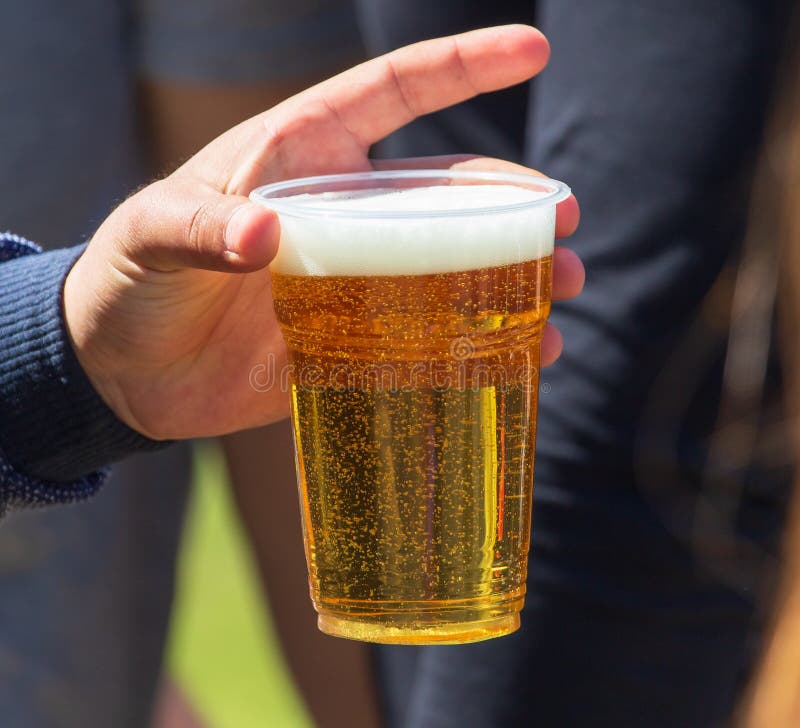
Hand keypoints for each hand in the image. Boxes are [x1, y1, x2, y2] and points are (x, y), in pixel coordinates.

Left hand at [63, 25, 582, 439]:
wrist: (122, 369)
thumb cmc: (129, 279)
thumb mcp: (150, 235)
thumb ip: (201, 229)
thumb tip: (267, 236)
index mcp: (302, 159)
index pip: (395, 94)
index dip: (463, 67)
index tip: (533, 50)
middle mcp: (343, 214)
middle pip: (446, 195)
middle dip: (513, 203)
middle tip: (568, 225)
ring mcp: (354, 281)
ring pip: (451, 267)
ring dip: (511, 277)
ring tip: (560, 293)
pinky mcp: (353, 344)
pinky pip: (427, 339)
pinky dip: (476, 345)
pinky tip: (521, 356)